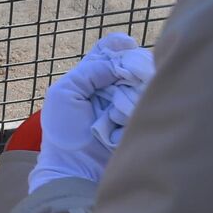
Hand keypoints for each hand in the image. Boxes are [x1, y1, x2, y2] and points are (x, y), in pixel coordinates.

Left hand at [29, 34, 149, 191]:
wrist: (76, 168)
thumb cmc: (64, 131)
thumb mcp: (65, 93)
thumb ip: (89, 71)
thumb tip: (118, 62)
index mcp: (90, 79)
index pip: (108, 52)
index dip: (119, 45)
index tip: (128, 45)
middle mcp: (110, 88)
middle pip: (129, 63)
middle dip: (132, 63)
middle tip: (132, 70)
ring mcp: (126, 104)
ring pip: (141, 81)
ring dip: (138, 82)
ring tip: (133, 89)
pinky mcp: (138, 120)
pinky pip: (148, 102)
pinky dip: (144, 100)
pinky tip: (137, 106)